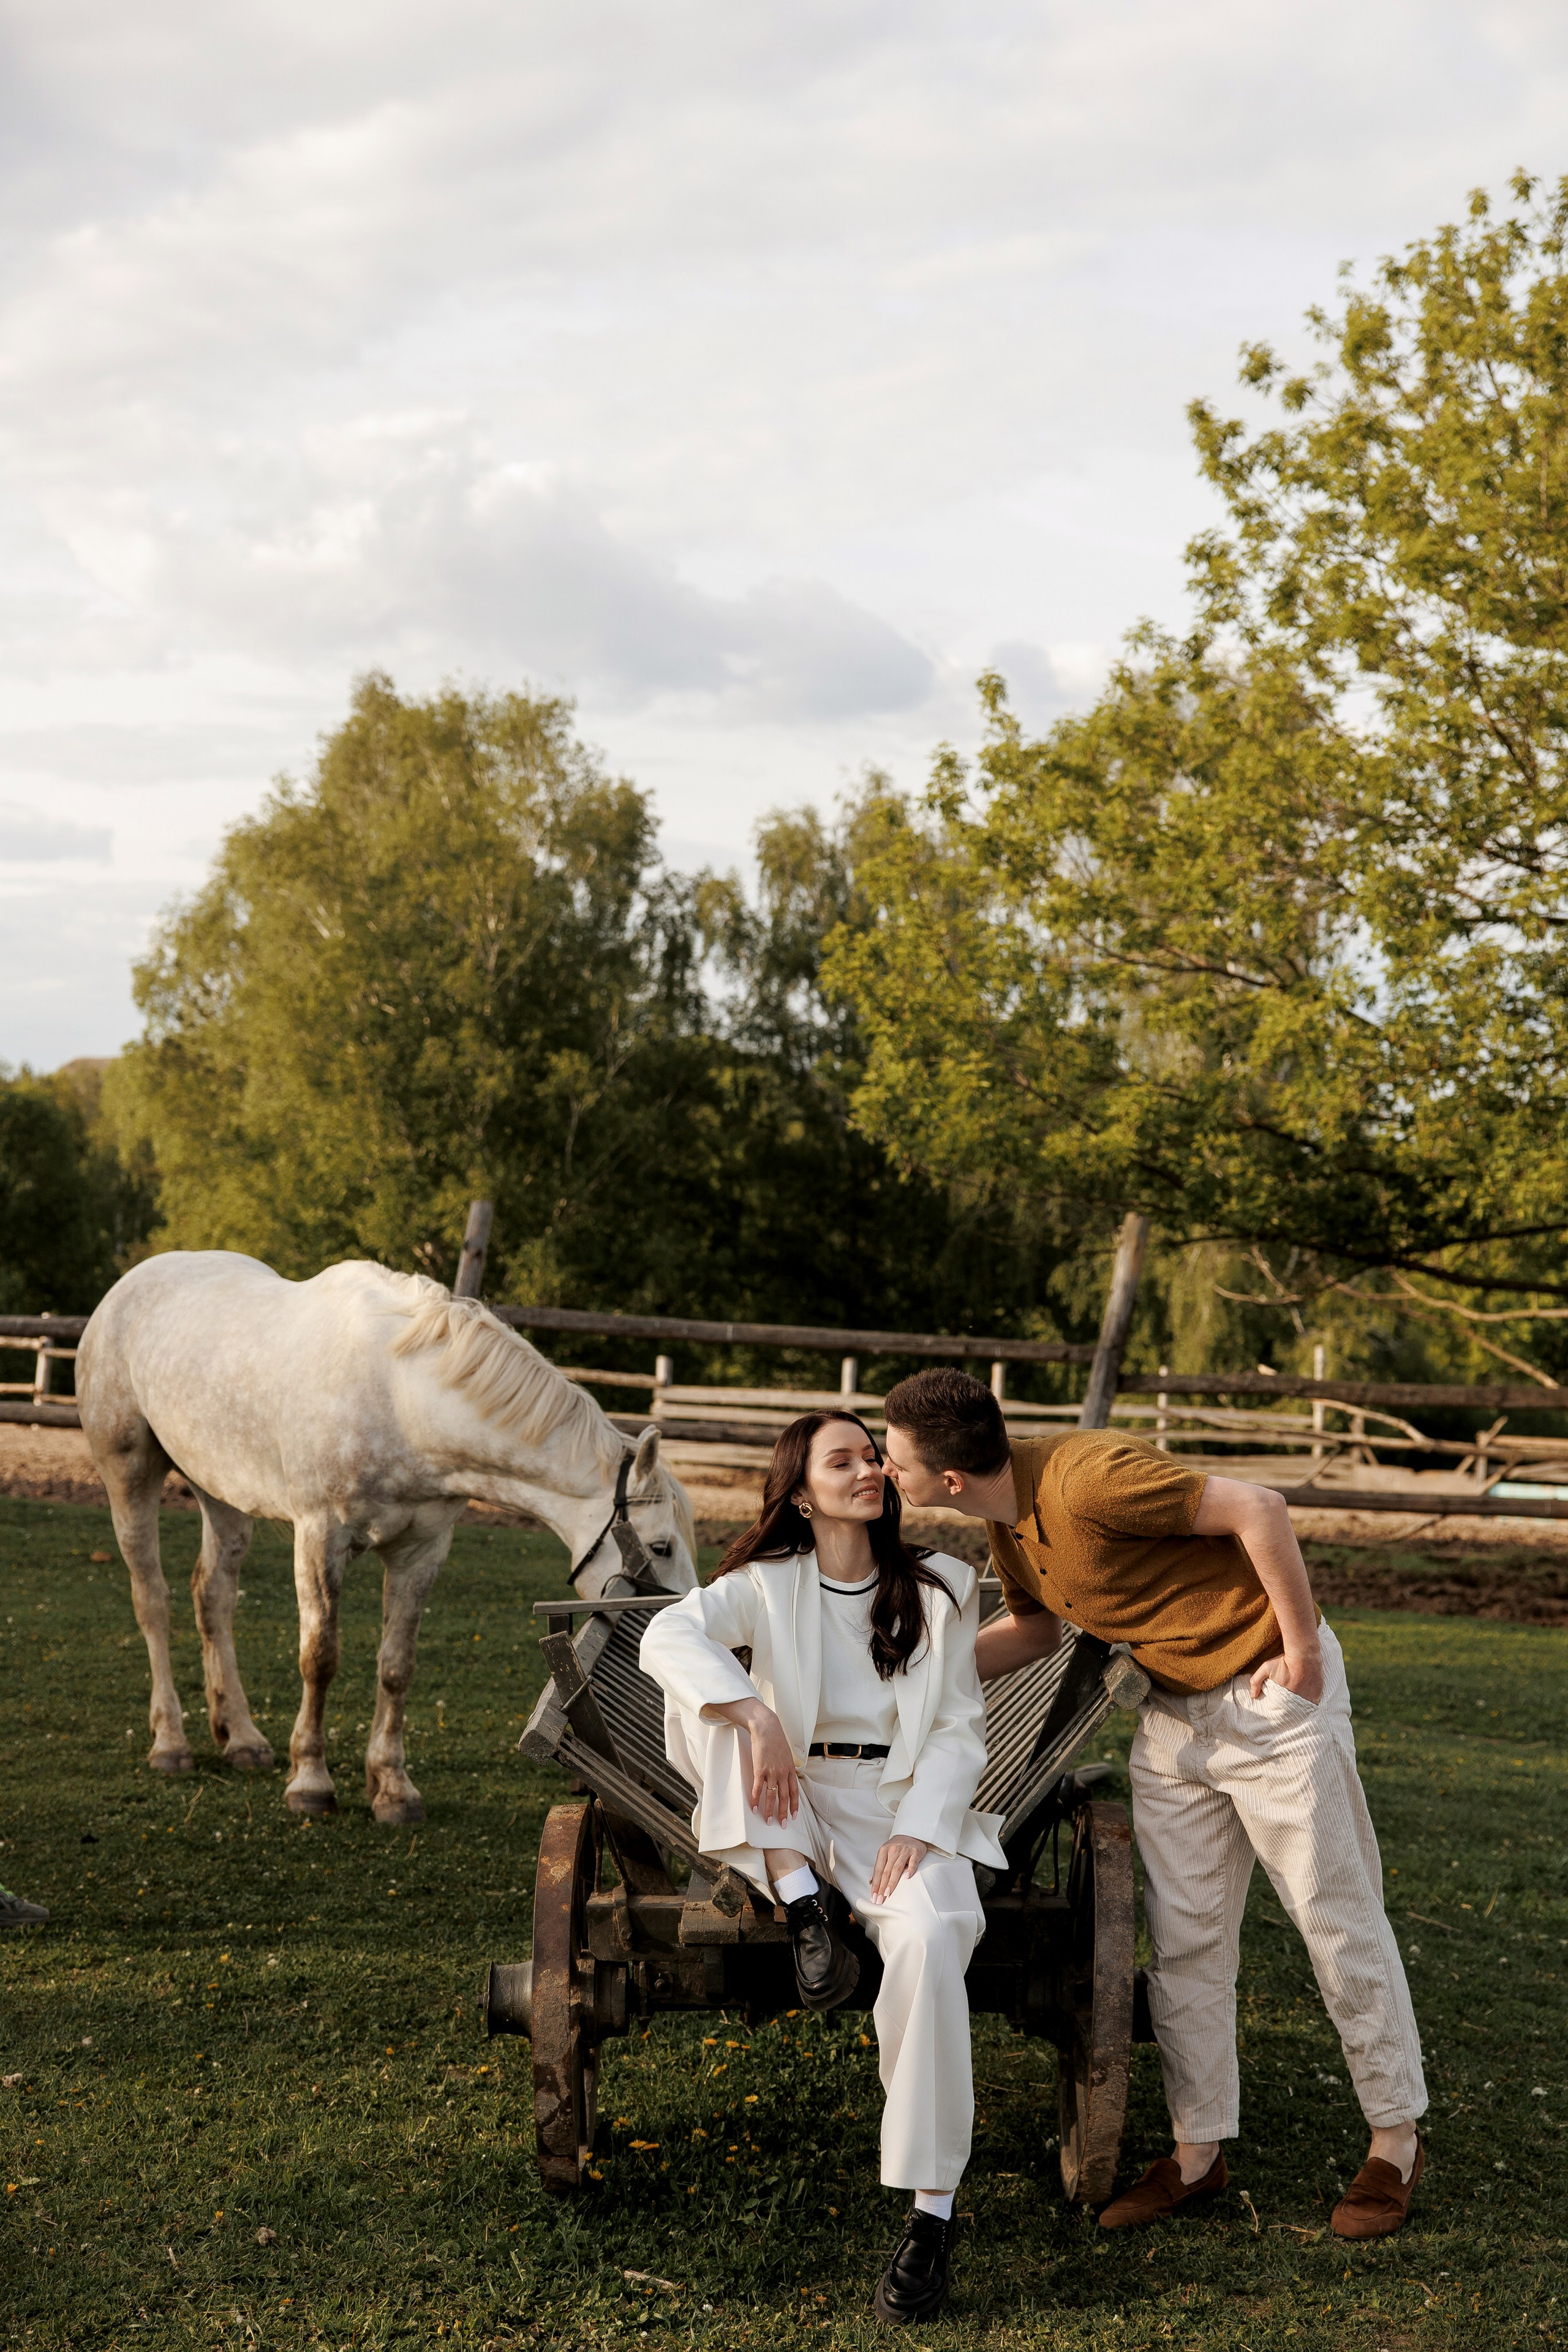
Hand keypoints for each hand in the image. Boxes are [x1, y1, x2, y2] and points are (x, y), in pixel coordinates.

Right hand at [735, 1701, 799, 1823]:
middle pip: (784, 1797)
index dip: (794, 1805)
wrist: (766, 1728)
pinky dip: (755, 1799)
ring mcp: (771, 1772)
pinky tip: (753, 1807)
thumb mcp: (786, 1754)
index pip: (795, 1792)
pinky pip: (757, 1788)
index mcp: (790, 1770)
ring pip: (771, 1796)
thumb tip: (786, 1776)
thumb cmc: (775, 1739)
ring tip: (767, 1821)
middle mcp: (782, 1773)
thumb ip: (786, 1766)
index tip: (794, 1816)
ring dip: (769, 1810)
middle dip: (783, 1813)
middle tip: (782, 1825)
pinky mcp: (759, 1769)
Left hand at [868, 1836, 929, 1903]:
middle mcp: (893, 1850)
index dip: (875, 1884)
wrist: (912, 1834)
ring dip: (892, 1882)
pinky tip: (907, 1878)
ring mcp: (905, 1851)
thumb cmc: (897, 1847)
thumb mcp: (886, 1853)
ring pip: (897, 1868)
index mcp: (883, 1851)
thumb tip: (871, 1882)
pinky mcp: (915, 1852)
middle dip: (882, 1887)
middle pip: (886, 1871)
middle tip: (879, 1899)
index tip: (873, 1896)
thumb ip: (879, 1867)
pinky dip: (910, 1869)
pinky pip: (913, 1862)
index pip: (878, 1870)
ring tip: (888, 1893)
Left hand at [1249, 1648, 1323, 1704]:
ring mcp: (1308, 1698)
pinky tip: (1308, 1696)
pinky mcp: (1317, 1694)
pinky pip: (1314, 1703)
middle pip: (1293, 1709)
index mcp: (1284, 1698)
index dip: (1281, 1706)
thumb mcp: (1266, 1668)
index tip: (1281, 1702)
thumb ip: (1256, 1681)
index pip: (1281, 1709)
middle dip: (1291, 1707)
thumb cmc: (1284, 1661)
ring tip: (1299, 1698)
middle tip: (1290, 1701)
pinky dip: (1310, 1701)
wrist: (1304, 1654)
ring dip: (1302, 1705)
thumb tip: (1252, 1695)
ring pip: (1304, 1707)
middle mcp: (1297, 1701)